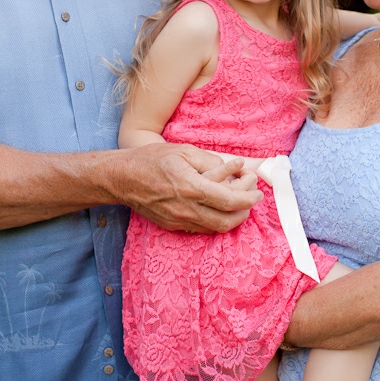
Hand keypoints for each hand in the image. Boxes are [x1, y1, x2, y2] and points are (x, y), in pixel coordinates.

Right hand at [124, 144, 260, 233]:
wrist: (121, 178)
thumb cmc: (151, 160)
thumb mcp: (184, 151)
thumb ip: (211, 161)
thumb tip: (234, 168)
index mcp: (191, 187)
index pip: (230, 201)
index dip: (249, 199)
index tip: (258, 193)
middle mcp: (186, 208)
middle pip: (227, 221)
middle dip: (245, 213)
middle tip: (251, 200)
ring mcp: (178, 220)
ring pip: (215, 228)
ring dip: (232, 219)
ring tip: (238, 205)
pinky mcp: (172, 225)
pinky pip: (201, 228)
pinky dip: (215, 221)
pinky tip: (218, 208)